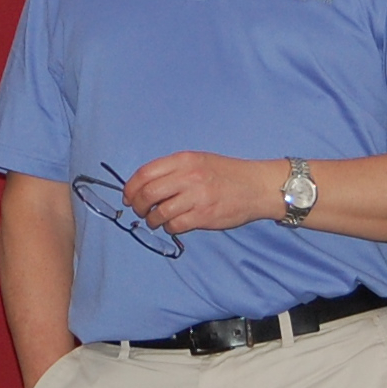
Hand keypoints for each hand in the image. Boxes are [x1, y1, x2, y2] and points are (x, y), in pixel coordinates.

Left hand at [124, 152, 282, 232]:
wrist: (257, 186)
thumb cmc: (227, 174)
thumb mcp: (198, 161)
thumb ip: (173, 169)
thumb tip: (144, 184)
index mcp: (184, 160)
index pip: (145, 173)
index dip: (131, 187)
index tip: (128, 196)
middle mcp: (188, 176)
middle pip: (147, 193)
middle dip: (137, 205)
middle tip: (139, 210)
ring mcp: (196, 197)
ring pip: (158, 212)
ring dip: (151, 220)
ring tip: (155, 220)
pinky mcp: (204, 216)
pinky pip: (175, 225)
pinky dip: (168, 227)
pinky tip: (172, 224)